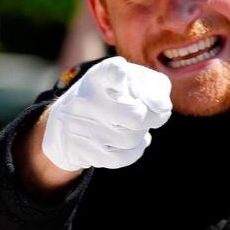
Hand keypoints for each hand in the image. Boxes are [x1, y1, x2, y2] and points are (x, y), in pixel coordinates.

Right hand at [42, 56, 171, 170]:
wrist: (66, 123)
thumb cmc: (112, 97)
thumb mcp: (132, 81)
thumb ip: (154, 88)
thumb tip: (163, 107)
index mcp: (99, 76)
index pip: (111, 71)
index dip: (122, 75)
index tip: (123, 76)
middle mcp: (85, 99)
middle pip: (135, 115)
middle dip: (152, 118)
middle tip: (149, 115)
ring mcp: (80, 126)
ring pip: (131, 138)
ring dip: (141, 134)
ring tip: (133, 126)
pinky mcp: (80, 150)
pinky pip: (122, 158)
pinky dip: (134, 150)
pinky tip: (130, 142)